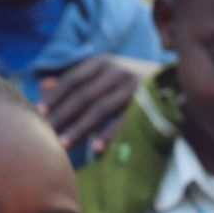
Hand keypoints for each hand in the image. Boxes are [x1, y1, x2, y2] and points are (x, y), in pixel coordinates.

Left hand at [39, 57, 156, 153]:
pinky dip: (108, 135)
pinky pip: (123, 122)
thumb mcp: (103, 76)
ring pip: (99, 109)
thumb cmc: (130, 83)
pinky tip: (95, 149)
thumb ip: (75, 82)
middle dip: (63, 116)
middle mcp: (115, 71)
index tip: (39, 113)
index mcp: (101, 63)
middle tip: (47, 134)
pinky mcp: (145, 104)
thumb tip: (42, 87)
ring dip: (80, 129)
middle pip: (83, 96)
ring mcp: (131, 87)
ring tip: (64, 146)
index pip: (72, 80)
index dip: (55, 97)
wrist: (173, 82)